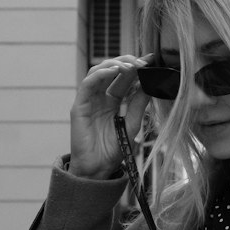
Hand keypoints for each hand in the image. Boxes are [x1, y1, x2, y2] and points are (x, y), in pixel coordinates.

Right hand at [69, 55, 149, 178]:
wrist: (98, 168)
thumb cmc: (114, 149)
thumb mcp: (133, 123)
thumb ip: (140, 104)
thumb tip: (151, 84)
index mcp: (113, 101)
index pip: (124, 78)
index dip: (136, 68)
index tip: (151, 60)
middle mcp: (100, 97)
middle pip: (112, 70)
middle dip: (127, 62)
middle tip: (143, 62)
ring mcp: (89, 100)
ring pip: (98, 71)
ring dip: (114, 64)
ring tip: (130, 65)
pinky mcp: (79, 105)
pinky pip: (87, 84)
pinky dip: (100, 74)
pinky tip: (114, 71)